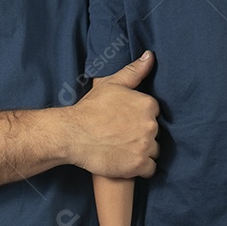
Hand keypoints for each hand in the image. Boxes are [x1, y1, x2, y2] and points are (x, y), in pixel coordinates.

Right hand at [67, 52, 158, 177]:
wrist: (72, 134)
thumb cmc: (90, 108)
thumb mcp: (112, 84)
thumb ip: (135, 71)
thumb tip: (150, 56)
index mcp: (148, 104)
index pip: (153, 114)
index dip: (139, 119)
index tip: (125, 122)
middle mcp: (151, 125)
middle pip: (154, 133)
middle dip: (142, 135)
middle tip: (121, 136)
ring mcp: (146, 146)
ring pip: (154, 151)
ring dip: (143, 152)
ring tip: (123, 149)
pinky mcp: (139, 165)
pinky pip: (151, 169)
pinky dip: (141, 168)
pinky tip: (127, 162)